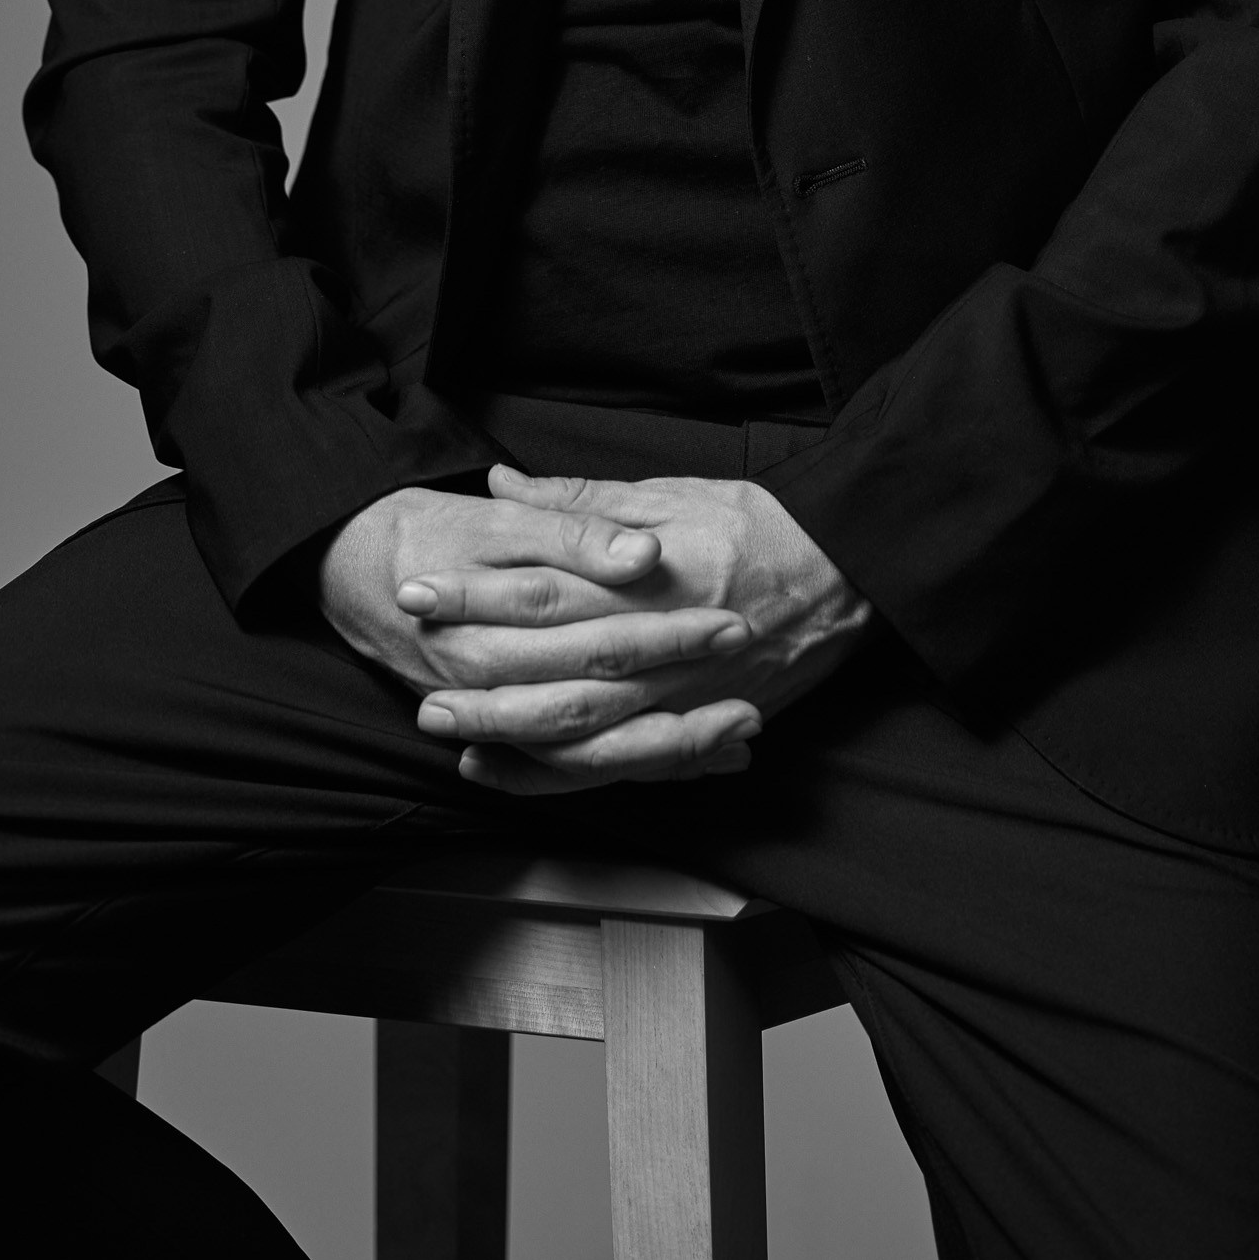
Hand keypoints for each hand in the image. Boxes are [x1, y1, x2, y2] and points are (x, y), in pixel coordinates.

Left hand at [402, 467, 870, 795]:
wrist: (847, 576)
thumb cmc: (758, 525)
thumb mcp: (671, 492)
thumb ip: (582, 498)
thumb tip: (503, 484)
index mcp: (645, 581)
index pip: (543, 590)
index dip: (475, 594)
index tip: (418, 589)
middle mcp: (657, 650)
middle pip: (551, 672)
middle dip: (476, 678)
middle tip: (411, 676)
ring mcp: (676, 699)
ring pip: (580, 733)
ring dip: (506, 736)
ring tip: (444, 729)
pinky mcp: (694, 728)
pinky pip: (618, 766)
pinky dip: (561, 776)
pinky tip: (509, 770)